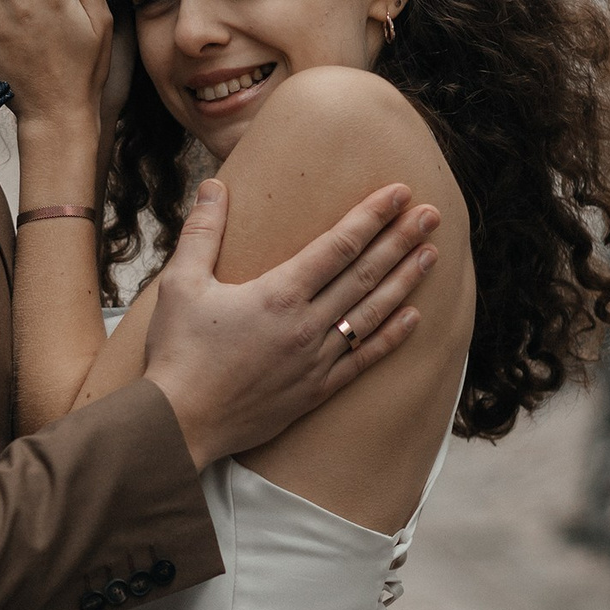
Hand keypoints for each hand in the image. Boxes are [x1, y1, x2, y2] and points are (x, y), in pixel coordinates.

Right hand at [142, 179, 440, 469]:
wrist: (179, 424)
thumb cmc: (176, 353)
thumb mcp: (180, 284)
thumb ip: (202, 232)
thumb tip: (213, 185)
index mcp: (278, 294)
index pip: (337, 245)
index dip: (371, 216)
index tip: (399, 192)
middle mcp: (306, 325)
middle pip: (365, 274)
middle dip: (401, 240)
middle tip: (433, 214)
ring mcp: (316, 361)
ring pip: (372, 313)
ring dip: (404, 281)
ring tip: (431, 254)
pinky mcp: (315, 391)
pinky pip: (363, 360)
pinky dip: (391, 337)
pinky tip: (413, 318)